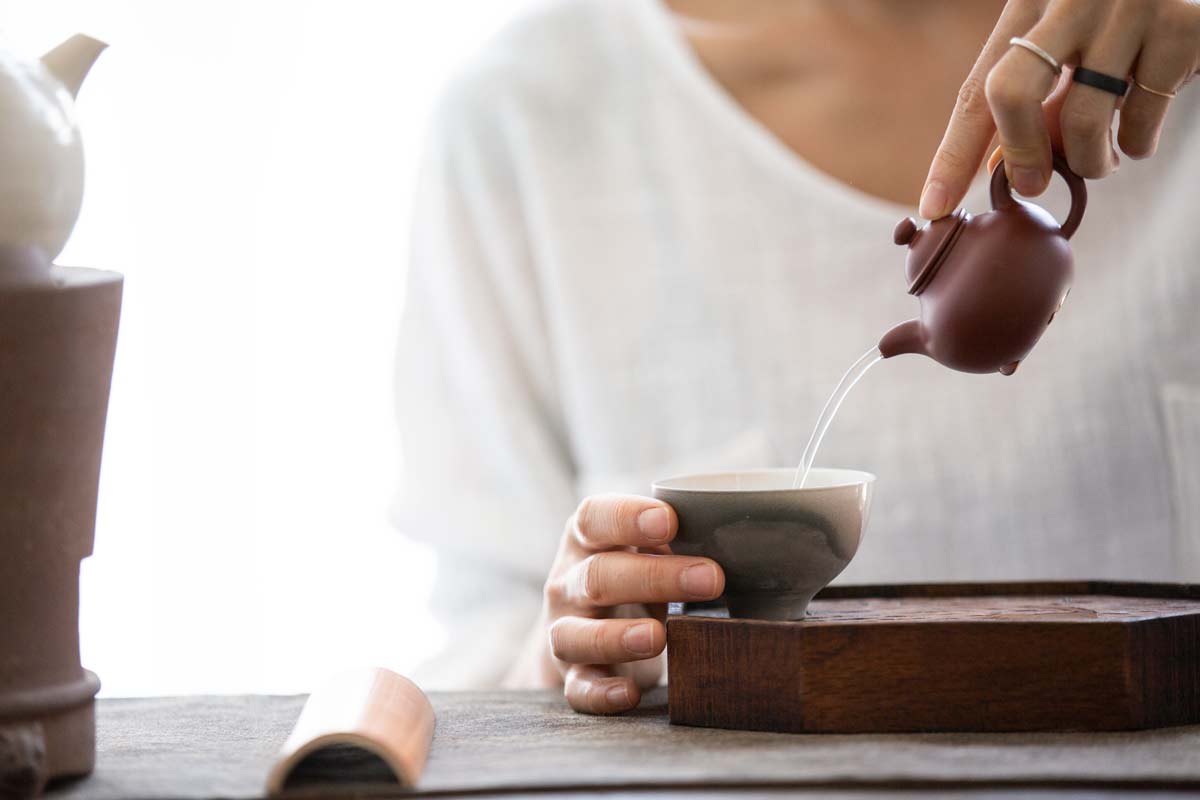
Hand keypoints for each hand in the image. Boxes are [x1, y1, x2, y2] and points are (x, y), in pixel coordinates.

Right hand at [505, 494, 723, 713]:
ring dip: (615, 637)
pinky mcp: (570, 676)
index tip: (669, 521)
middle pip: (596, 576)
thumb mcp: (646, 550)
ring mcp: (566, 630)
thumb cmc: (632, 576)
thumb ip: (677, 542)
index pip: (593, 519)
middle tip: (711, 579)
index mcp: (586, 541)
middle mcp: (567, 584)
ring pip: (574, 635)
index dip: (626, 518)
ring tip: (658, 637)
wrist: (587, 630)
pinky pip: (577, 688)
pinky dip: (600, 693)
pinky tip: (629, 694)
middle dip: (652, 577)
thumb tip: (745, 544)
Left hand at [920, 0, 1199, 219]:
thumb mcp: (1068, 44)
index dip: (952, 157)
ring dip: (1089, 162)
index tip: (933, 207)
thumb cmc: (1118, 19)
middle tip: (1031, 186)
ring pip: (1082, 123)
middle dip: (1018, 155)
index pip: (976, 90)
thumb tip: (1000, 168)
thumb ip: (1036, 94)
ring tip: (1102, 159)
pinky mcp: (1183, 26)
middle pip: (1010, 94)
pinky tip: (1139, 131)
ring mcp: (1130, 6)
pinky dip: (1137, 143)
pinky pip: (1142, 120)